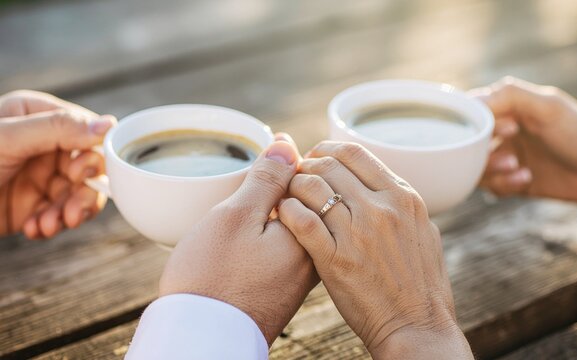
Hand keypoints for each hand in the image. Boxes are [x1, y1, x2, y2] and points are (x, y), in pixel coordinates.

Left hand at [0, 90, 115, 238]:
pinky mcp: (34, 205)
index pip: (86, 131)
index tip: (82, 174)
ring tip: (51, 225)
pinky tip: (35, 229)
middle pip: (89, 167)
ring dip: (70, 213)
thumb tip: (110, 125)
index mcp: (38, 116)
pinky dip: (53, 224)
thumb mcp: (6, 139)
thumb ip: (58, 129)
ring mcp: (40, 176)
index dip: (93, 155)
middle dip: (83, 192)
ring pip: (80, 194)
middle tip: (72, 211)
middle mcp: (44, 145)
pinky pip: (61, 214)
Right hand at [159, 134, 318, 345]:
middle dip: (277, 191)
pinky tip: (242, 244)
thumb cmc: (212, 278)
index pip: (310, 182)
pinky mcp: (285, 289)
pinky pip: (284, 249)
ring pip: (293, 226)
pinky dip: (268, 237)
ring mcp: (301, 276)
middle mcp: (313, 257)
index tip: (260, 168)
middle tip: (244, 198)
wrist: (200, 339)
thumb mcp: (235, 216)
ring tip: (238, 220)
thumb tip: (287, 144)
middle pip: (304, 204)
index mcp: (309, 235)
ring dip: (269, 214)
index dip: (282, 166)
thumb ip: (266, 180)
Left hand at [277, 141, 472, 358]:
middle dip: (304, 165)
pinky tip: (285, 215)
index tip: (315, 157)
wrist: (417, 325)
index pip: (355, 152)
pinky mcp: (336, 259)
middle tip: (294, 175)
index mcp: (402, 196)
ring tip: (287, 196)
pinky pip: (301, 220)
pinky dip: (287, 211)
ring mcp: (358, 232)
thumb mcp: (421, 230)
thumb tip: (376, 181)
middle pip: (328, 165)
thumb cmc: (420, 282)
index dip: (326, 149)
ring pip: (310, 187)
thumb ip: (398, 202)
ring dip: (292, 187)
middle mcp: (381, 208)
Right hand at [472, 77, 576, 203]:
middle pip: (466, 143)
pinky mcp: (511, 180)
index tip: (503, 129)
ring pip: (474, 167)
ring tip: (517, 168)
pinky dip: (504, 185)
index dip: (473, 123)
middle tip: (508, 155)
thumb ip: (510, 96)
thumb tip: (471, 102)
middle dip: (480, 152)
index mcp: (507, 107)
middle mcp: (501, 131)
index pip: (468, 111)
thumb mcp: (548, 108)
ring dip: (492, 171)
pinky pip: (491, 186)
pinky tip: (526, 179)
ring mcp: (506, 156)